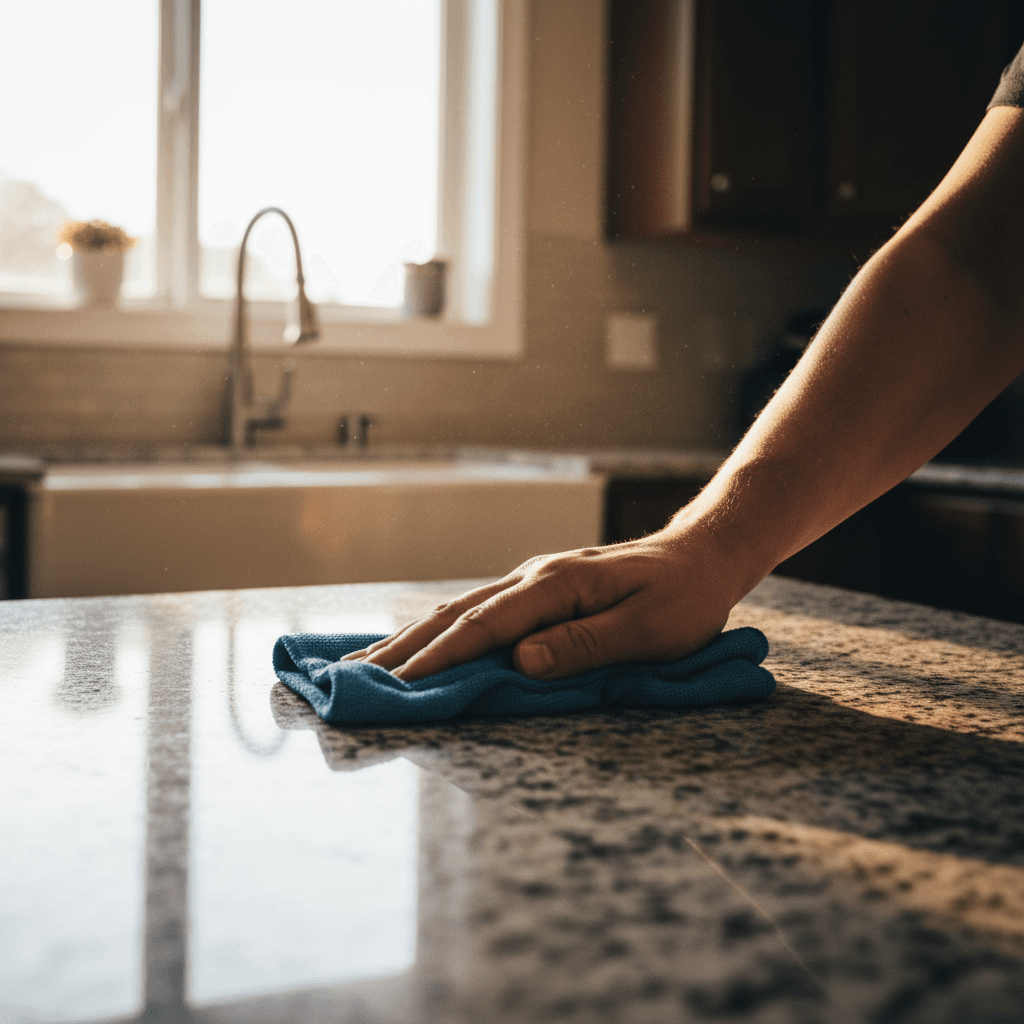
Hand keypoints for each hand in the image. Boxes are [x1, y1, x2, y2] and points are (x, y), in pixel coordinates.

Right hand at [344, 520, 745, 680]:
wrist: (701, 555)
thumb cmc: (683, 598)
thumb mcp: (648, 629)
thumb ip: (584, 645)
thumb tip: (519, 662)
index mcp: (557, 586)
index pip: (485, 626)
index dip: (439, 659)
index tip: (395, 687)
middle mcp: (534, 578)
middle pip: (457, 615)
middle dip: (403, 649)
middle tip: (350, 679)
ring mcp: (533, 582)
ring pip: (460, 610)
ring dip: (412, 638)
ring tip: (366, 663)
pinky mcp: (538, 593)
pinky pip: (478, 612)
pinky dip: (440, 631)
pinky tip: (420, 644)